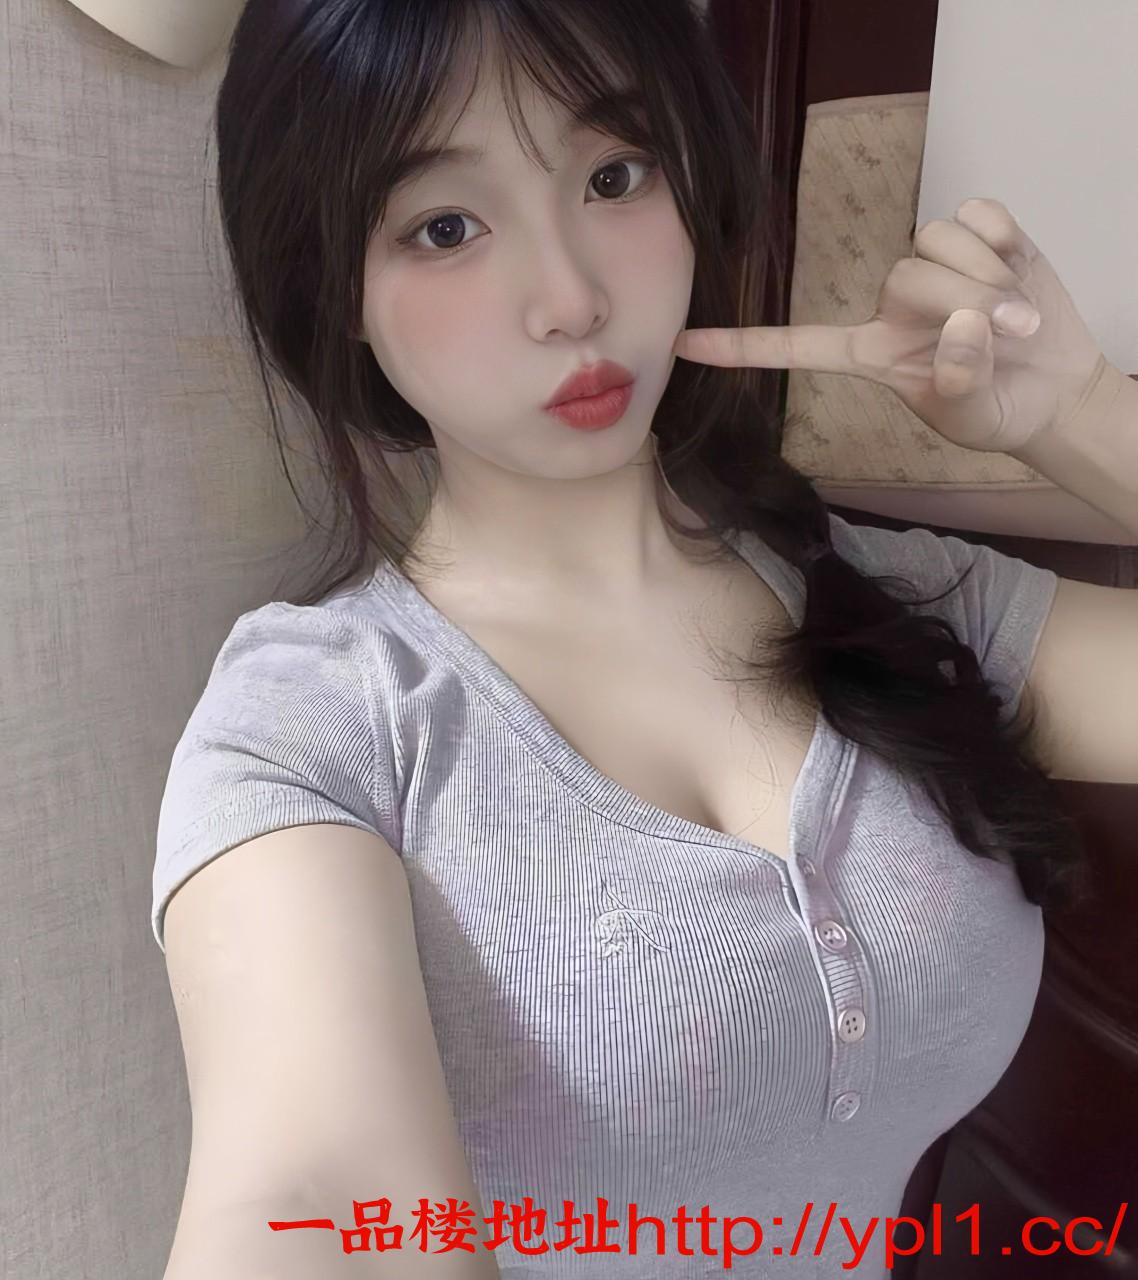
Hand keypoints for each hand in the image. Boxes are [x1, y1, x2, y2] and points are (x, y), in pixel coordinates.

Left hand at [672, 197, 1107, 454]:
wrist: (1053, 389)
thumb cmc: (997, 409)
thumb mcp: (972, 414)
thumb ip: (960, 381)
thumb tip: (965, 324)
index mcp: (870, 352)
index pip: (797, 346)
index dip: (743, 347)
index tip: (683, 346)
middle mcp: (892, 305)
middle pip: (906, 275)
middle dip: (963, 301)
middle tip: (1009, 333)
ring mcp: (935, 267)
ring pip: (938, 240)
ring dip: (989, 278)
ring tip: (1017, 318)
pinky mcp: (978, 236)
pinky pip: (980, 214)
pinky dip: (1006, 243)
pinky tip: (1018, 271)